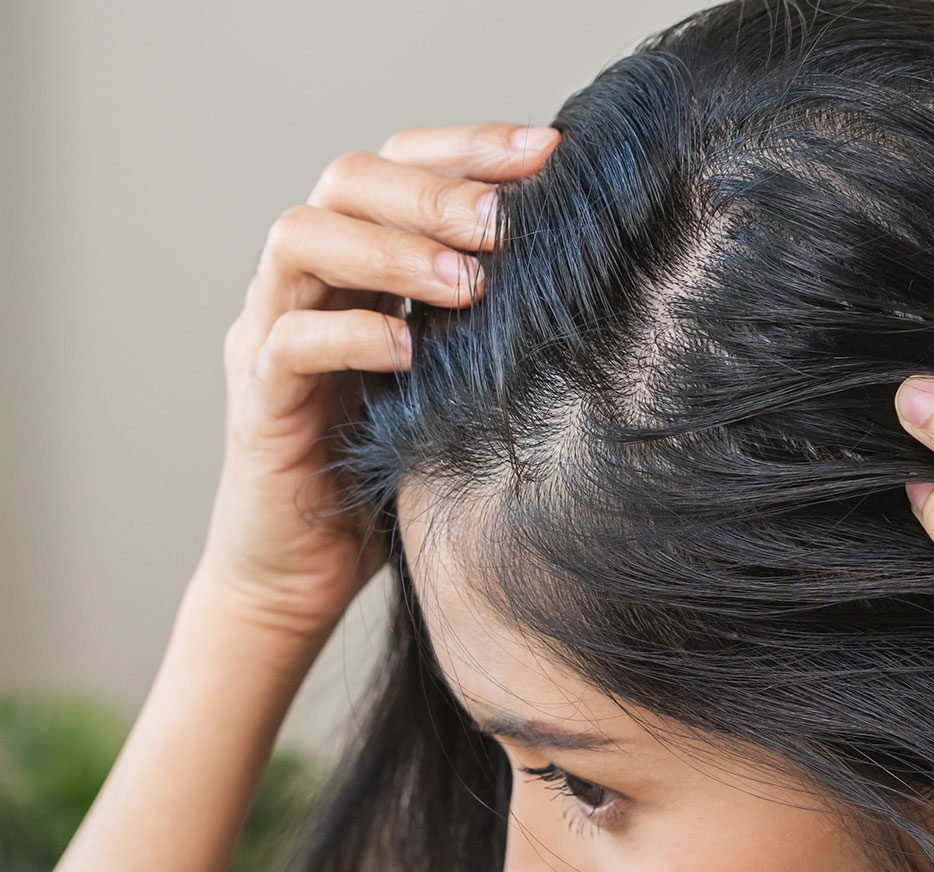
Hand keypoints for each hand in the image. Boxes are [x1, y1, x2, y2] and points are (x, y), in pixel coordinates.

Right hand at [196, 122, 561, 646]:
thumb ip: (484, 319)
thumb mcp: (453, 377)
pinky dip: (351, 335)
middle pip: (347, 180)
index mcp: (359, 265)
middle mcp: (308, 283)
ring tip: (469, 285)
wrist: (303, 571)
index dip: (470, 147)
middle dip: (434, 188)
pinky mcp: (257, 400)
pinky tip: (409, 351)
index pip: (400, 164)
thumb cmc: (392, 469)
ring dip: (392, 249)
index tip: (551, 153)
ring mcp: (269, 333)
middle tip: (505, 221)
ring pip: (302, 240)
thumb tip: (584, 268)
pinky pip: (288, 341)